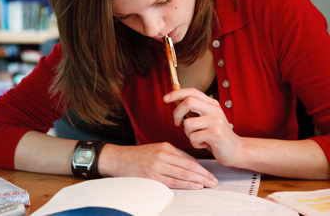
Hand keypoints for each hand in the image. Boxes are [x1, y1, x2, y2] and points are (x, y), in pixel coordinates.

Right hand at [99, 142, 217, 189]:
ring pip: (183, 173)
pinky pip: (173, 182)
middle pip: (189, 165)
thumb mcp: (155, 149)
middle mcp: (163, 155)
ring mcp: (157, 166)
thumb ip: (171, 155)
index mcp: (165, 147)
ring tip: (210, 184)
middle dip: (204, 174)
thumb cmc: (136, 156)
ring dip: (199, 180)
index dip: (201, 167)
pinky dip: (186, 184)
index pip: (188, 158)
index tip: (210, 173)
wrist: (117, 159)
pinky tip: (196, 186)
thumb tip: (188, 164)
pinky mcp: (152, 176)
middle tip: (215, 181)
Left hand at [163, 88, 242, 166]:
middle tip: (177, 123)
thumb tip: (175, 100)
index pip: (192, 91)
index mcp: (211, 103)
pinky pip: (193, 138)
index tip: (165, 98)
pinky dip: (195, 144)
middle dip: (177, 113)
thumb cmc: (216, 136)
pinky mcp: (216, 134)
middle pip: (188, 102)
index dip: (176, 93)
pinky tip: (204, 144)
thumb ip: (194, 110)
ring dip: (188, 134)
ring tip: (198, 138)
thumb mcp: (206, 118)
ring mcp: (216, 121)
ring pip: (188, 124)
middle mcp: (215, 109)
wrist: (236, 151)